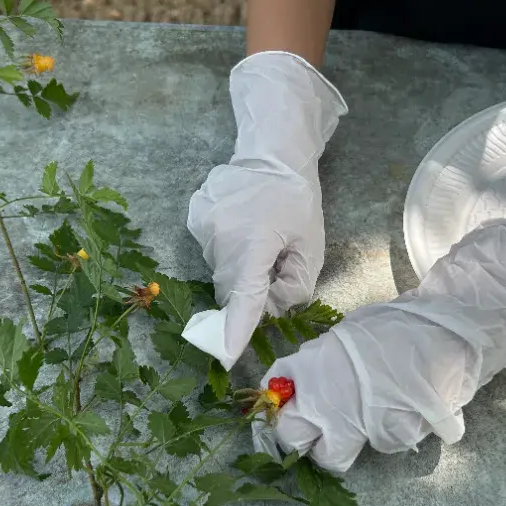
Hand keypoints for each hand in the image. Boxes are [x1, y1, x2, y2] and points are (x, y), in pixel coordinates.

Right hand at [182, 51, 346, 369]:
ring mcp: (203, 225)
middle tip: (272, 267)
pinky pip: (211, 248)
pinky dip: (228, 247)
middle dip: (249, 291)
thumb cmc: (297, 198)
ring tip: (260, 235)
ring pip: (220, 269)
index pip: (242, 297)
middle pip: (231, 288)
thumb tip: (269, 307)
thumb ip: (294, 285)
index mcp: (254, 244)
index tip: (225, 355)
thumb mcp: (311, 246)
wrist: (271, 151)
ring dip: (239, 267)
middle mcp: (221, 237)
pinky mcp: (194, 216)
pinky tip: (244, 222)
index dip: (235, 329)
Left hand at [251, 219, 505, 471]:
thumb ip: (325, 363)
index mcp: (313, 364)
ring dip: (345, 445)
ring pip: (332, 457)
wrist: (447, 328)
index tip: (280, 416)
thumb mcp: (349, 336)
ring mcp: (356, 420)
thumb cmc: (399, 326)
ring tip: (369, 419)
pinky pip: (377, 447)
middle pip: (292, 438)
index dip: (274, 411)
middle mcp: (326, 397)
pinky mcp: (389, 437)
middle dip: (301, 441)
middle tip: (319, 432)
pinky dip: (388, 436)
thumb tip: (308, 386)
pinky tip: (403, 412)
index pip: (273, 396)